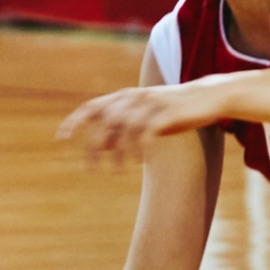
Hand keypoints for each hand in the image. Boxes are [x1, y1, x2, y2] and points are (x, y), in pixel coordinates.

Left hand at [56, 80, 220, 167]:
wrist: (209, 98)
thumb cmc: (175, 111)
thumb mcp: (146, 118)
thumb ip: (125, 129)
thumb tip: (103, 147)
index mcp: (127, 96)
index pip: (92, 107)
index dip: (74, 120)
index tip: (60, 137)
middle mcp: (134, 97)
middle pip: (103, 119)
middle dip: (93, 145)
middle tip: (90, 169)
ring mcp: (150, 103)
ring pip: (122, 128)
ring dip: (116, 153)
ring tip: (115, 172)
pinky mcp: (165, 113)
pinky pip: (144, 133)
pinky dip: (138, 148)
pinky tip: (140, 162)